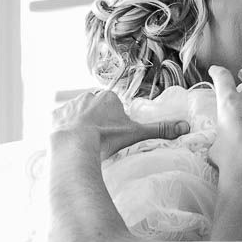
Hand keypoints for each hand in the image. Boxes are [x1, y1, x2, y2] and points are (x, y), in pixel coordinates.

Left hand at [52, 89, 189, 160]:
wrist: (75, 145)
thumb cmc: (106, 138)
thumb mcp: (136, 134)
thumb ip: (160, 130)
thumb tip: (186, 127)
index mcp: (108, 97)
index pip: (113, 106)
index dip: (114, 122)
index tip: (113, 135)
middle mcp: (88, 96)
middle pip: (96, 109)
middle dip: (98, 122)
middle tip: (100, 141)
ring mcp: (70, 105)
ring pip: (78, 115)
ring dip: (81, 126)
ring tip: (85, 144)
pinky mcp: (55, 116)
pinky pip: (61, 121)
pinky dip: (64, 131)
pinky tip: (69, 143)